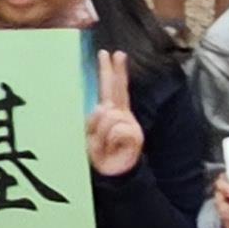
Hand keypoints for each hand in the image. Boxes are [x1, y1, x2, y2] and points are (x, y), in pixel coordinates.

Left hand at [86, 50, 142, 176]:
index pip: (114, 89)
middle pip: (116, 89)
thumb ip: (96, 121)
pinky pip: (117, 129)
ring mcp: (130, 124)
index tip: (112, 54)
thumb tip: (103, 107)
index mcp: (115, 114)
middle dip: (109, 71)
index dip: (113, 72)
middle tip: (105, 53)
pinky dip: (110, 139)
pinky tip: (113, 148)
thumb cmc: (103, 156)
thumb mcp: (93, 138)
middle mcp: (123, 115)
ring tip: (104, 146)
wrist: (117, 175)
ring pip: (109, 114)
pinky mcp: (135, 135)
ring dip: (101, 131)